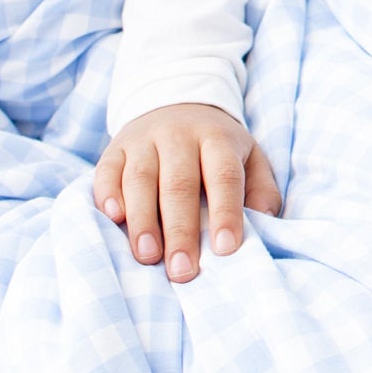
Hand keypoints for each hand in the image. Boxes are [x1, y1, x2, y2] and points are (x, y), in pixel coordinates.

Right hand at [92, 102, 281, 280]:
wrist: (177, 102)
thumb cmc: (217, 146)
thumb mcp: (249, 157)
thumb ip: (261, 188)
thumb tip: (264, 220)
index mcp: (218, 139)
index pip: (224, 176)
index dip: (226, 212)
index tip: (226, 249)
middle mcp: (179, 136)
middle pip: (179, 184)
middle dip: (181, 230)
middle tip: (182, 270)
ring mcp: (145, 140)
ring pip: (140, 179)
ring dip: (143, 220)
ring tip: (148, 256)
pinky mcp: (116, 147)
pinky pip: (107, 169)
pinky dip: (108, 194)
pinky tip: (113, 218)